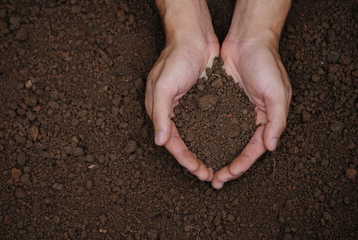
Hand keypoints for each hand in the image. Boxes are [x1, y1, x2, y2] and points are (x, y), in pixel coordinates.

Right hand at [145, 0, 218, 180]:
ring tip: (216, 165)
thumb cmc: (176, 58)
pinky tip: (222, 144)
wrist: (194, 37)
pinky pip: (204, 124)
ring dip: (203, 151)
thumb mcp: (164, 86)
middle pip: (182, 143)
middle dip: (194, 160)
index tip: (199, 171)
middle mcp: (172, 112)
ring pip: (194, 137)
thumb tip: (158, 141)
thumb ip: (160, 114)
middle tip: (209, 175)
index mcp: (159, 111)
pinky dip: (211, 136)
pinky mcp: (200, 101)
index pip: (171, 142)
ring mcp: (186, 107)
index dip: (184, 159)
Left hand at [212, 38, 291, 188]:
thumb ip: (276, 120)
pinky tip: (195, 144)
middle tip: (213, 180)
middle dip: (227, 165)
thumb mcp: (277, 93)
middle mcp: (250, 118)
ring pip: (224, 139)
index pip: (254, 149)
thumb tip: (271, 147)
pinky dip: (206, 134)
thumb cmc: (266, 64)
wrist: (247, 40)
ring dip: (214, 154)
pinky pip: (213, 122)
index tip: (227, 175)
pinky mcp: (221, 101)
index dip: (242, 164)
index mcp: (266, 119)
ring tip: (202, 168)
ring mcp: (234, 110)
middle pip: (237, 148)